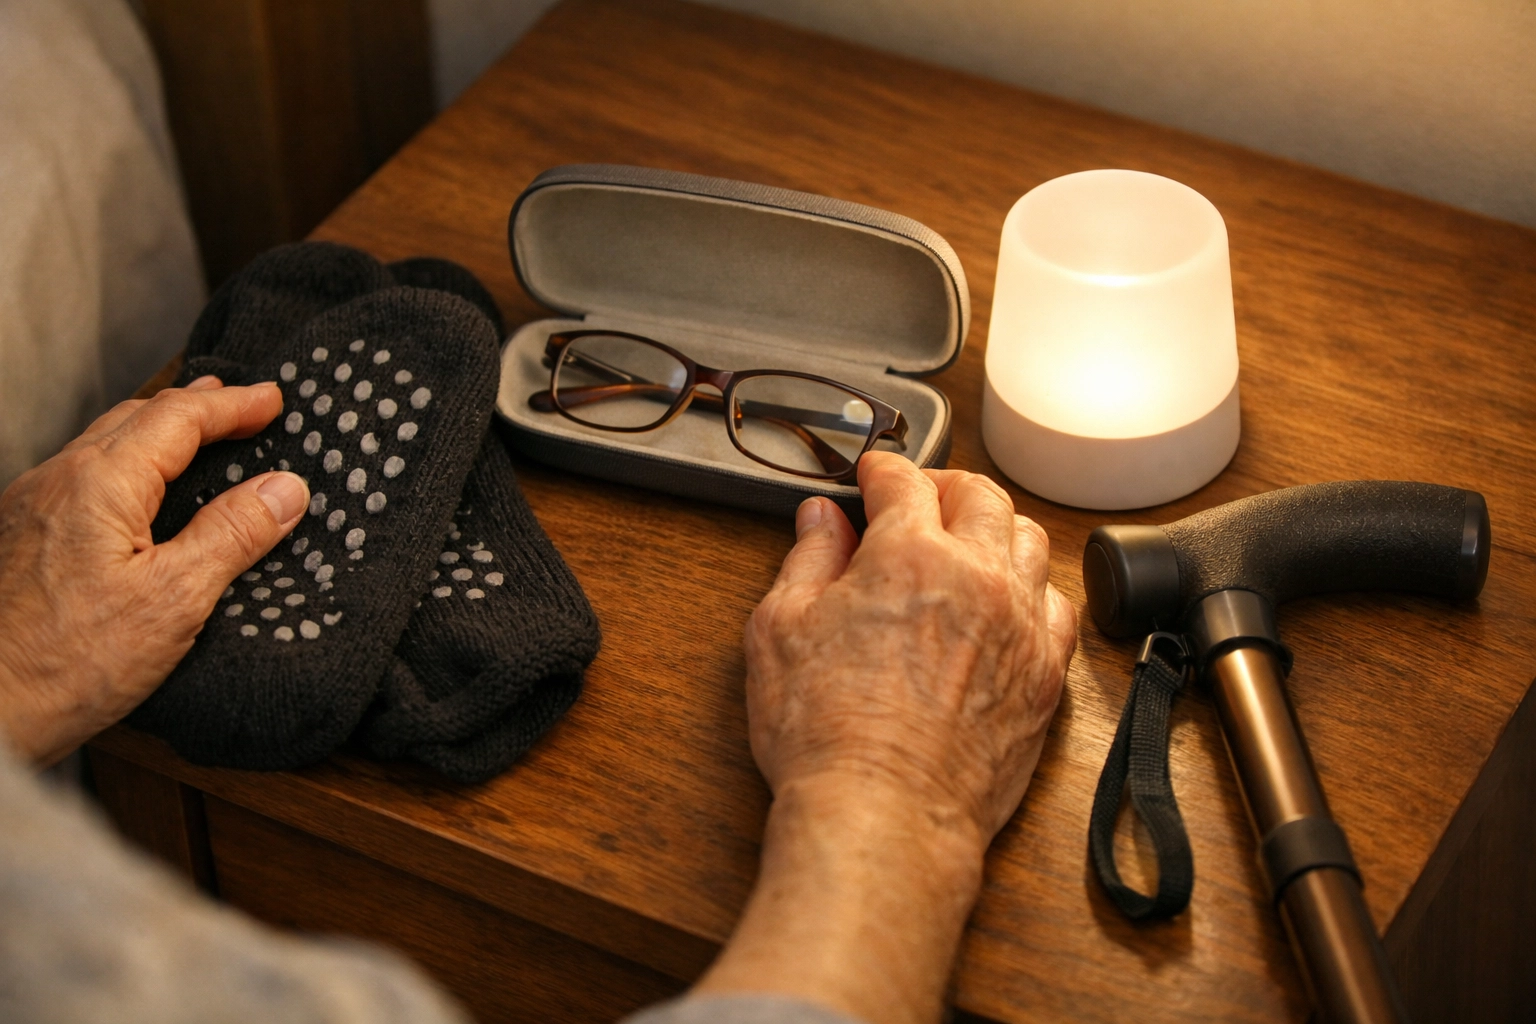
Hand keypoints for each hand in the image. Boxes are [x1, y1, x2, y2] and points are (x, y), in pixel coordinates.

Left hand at [0, 378, 309, 764]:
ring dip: (159, 432)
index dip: (231, 405)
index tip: (273, 401)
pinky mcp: (21, 538)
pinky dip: (128, 465)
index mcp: (99, 483)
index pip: (178, 417)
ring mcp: (31, 507)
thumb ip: (232, 535)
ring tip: (198, 436)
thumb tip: (284, 489)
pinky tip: (141, 492)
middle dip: (196, 408)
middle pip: (136, 418)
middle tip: (242, 409)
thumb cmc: (69, 664)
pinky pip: (83, 477)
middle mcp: (57, 480)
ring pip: (104, 445)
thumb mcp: (175, 599)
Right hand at [697, 452, 1076, 1023]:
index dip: (882, 468)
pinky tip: (1009, 600)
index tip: (872, 475)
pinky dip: (1032, 588)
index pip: (905, 480)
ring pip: (1031, 540)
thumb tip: (821, 519)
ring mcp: (1020, 626)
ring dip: (996, 527)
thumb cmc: (825, 732)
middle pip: (982, 495)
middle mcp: (979, 577)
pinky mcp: (1045, 676)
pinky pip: (1057, 606)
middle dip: (945, 484)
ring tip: (968, 540)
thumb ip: (807, 559)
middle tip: (919, 497)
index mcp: (910, 554)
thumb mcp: (780, 629)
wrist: (883, 814)